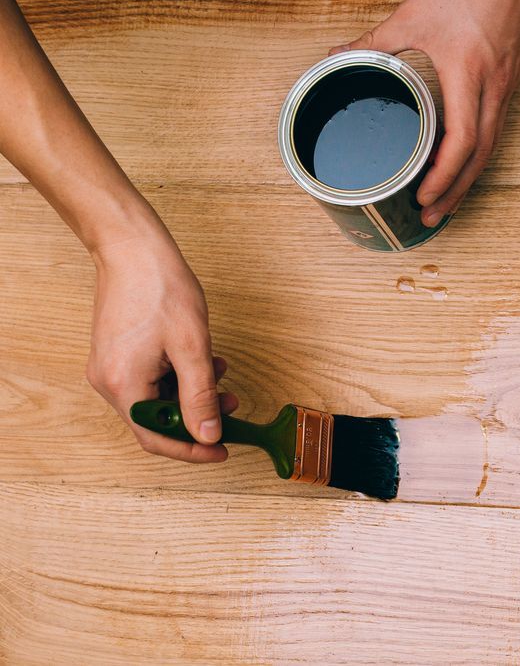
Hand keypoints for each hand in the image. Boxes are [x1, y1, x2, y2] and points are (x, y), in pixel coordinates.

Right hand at [87, 224, 236, 461]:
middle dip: (197, 416)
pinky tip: (202, 359)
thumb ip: (200, 396)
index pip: (157, 438)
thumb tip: (207, 436)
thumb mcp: (192, 347)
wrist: (132, 249)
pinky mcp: (116, 354)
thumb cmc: (161, 289)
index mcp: (124, 386)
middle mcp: (109, 382)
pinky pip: (149, 380)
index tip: (221, 449)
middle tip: (230, 405)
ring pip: (156, 399)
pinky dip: (177, 376)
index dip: (192, 449)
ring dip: (191, 392)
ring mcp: (110, 367)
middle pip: (156, 421)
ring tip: (220, 373)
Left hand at [332, 0, 519, 225]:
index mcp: (468, 74)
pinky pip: (497, 128)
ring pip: (492, 146)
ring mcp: (507, 86)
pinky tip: (462, 164)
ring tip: (447, 202)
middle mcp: (493, 87)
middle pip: (480, 156)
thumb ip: (376, 41)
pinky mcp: (512, 81)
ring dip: (469, 178)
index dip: (444, 176)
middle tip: (433, 216)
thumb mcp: (414, 15)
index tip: (424, 196)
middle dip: (456, 191)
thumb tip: (339, 57)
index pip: (462, 141)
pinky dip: (479, 154)